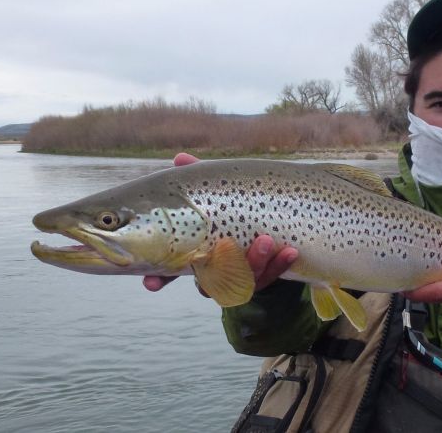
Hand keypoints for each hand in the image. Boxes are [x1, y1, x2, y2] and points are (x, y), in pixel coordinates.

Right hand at [143, 153, 298, 294]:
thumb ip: (200, 177)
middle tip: (228, 245)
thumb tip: (180, 158)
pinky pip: (271, 278)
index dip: (159, 278)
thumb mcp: (218, 190)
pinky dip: (280, 265)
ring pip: (243, 280)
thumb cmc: (234, 205)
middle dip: (219, 269)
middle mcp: (215, 270)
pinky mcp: (264, 278)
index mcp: (196, 253)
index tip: (150, 284)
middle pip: (210, 280)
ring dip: (256, 262)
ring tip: (266, 240)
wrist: (275, 229)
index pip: (171, 270)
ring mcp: (240, 276)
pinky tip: (291, 251)